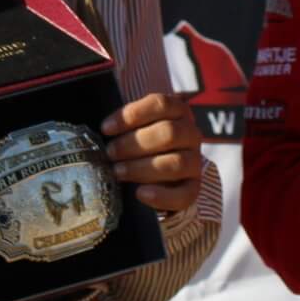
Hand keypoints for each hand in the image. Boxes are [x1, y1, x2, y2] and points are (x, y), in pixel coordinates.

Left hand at [102, 92, 203, 215]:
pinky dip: (161, 196)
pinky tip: (140, 193)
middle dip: (134, 144)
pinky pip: (184, 194)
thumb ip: (125, 125)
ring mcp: (194, 161)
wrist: (159, 175)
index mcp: (178, 112)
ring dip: (142, 168)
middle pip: (169, 133)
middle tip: (110, 153)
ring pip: (176, 163)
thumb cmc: (142, 145)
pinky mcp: (194, 187)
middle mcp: (191, 134)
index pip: (161, 104)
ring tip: (118, 172)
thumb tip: (104, 129)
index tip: (106, 129)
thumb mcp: (136, 127)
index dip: (132, 115)